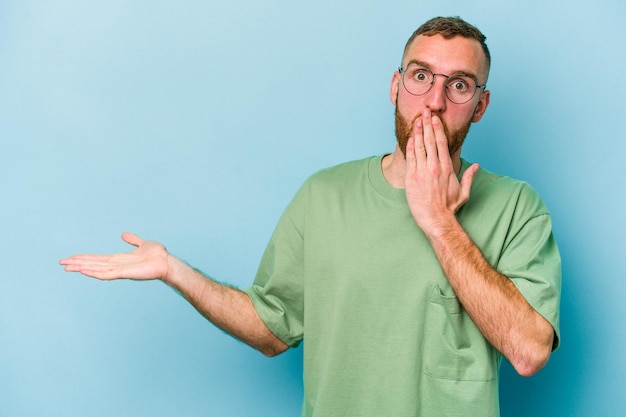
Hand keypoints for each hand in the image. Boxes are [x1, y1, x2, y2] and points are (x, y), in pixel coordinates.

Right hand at [59, 232, 169, 280]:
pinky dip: (95, 273)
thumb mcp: (142, 243)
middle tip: (61, 263)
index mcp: (119, 259)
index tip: (71, 257)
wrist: (167, 262)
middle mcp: (117, 265)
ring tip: (67, 267)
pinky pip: (107, 274)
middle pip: (93, 263)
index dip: (84, 258)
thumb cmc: (157, 255)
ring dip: (82, 268)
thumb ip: (133, 240)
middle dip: (77, 263)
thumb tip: (123, 235)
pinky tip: (84, 271)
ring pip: (96, 269)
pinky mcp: (125, 273)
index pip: (97, 258)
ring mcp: (120, 270)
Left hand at [404, 109, 478, 231]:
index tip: (435, 118)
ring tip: (416, 120)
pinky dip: (410, 147)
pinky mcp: (412, 178)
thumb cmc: (449, 207)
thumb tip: (477, 166)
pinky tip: (410, 138)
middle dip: (427, 124)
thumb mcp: (463, 192)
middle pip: (430, 140)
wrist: (436, 219)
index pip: (442, 143)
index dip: (437, 128)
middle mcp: (435, 167)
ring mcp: (422, 172)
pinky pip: (410, 158)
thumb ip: (469, 176)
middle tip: (425, 112)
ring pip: (419, 147)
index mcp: (447, 168)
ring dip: (417, 132)